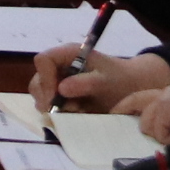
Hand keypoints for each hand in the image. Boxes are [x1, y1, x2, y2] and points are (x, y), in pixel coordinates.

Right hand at [27, 47, 169, 111]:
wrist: (131, 89)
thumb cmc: (120, 79)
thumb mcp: (106, 80)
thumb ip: (86, 83)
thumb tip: (61, 88)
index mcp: (68, 54)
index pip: (43, 60)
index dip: (45, 78)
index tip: (56, 97)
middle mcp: (59, 67)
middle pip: (37, 80)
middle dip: (48, 98)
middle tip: (66, 110)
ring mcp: (58, 82)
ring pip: (40, 96)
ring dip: (54, 108)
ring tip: (76, 111)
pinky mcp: (61, 97)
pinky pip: (50, 106)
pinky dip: (59, 114)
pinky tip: (76, 114)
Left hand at [120, 79, 169, 139]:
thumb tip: (162, 143)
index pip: (146, 97)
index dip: (131, 104)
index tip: (117, 112)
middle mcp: (168, 93)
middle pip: (136, 101)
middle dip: (124, 109)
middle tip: (116, 117)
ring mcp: (165, 98)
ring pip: (147, 125)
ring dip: (163, 136)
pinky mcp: (165, 106)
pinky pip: (159, 133)